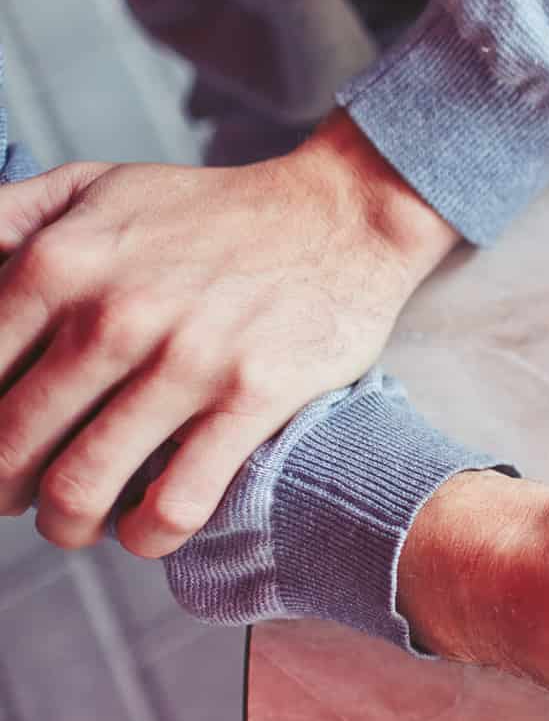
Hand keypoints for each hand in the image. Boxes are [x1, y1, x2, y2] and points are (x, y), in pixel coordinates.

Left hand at [0, 111, 458, 553]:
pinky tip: (145, 525)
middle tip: (22, 493)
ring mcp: (187, 361)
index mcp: (60, 264)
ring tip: (76, 520)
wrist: (342, 214)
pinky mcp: (252, 398)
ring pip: (79, 489)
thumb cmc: (215, 210)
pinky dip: (146, 534)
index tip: (0, 445)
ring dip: (65, 524)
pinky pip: (174, 503)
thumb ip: (5, 219)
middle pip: (9, 448)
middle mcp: (114, 315)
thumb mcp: (94, 185)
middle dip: (3, 489)